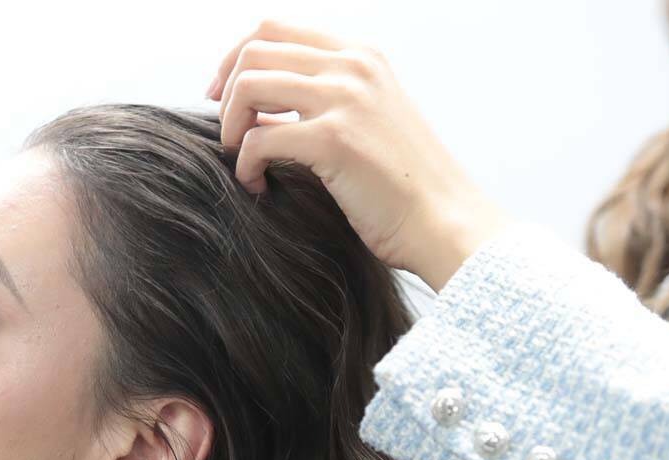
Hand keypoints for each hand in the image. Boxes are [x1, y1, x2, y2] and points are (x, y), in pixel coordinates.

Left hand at [206, 19, 516, 292]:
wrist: (446, 222)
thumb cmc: (406, 187)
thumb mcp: (369, 122)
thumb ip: (324, 104)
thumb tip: (260, 110)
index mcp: (361, 57)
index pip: (274, 29)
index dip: (235, 60)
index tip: (222, 97)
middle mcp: (353, 66)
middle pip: (254, 49)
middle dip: (226, 92)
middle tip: (228, 134)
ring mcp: (345, 99)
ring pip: (249, 85)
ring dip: (231, 126)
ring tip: (242, 158)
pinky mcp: (335, 140)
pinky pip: (259, 139)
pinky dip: (245, 166)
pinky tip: (258, 186)